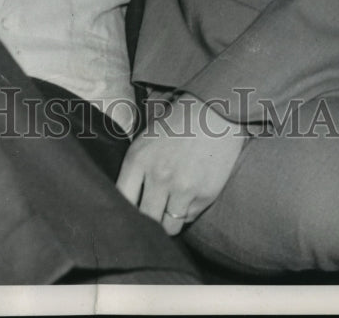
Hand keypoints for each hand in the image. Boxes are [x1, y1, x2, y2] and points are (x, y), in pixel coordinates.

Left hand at [116, 93, 247, 235]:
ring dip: (167, 221)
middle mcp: (159, 176)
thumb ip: (137, 167)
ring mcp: (183, 188)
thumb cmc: (178, 122)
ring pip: (168, 227)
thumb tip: (127, 200)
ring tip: (170, 209)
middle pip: (145, 219)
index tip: (130, 213)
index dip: (125, 210)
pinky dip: (187, 212)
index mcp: (139, 159)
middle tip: (151, 215)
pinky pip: (190, 217)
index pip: (122, 199)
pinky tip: (189, 195)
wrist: (215, 111)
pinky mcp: (205, 195)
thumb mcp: (148, 137)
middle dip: (147, 221)